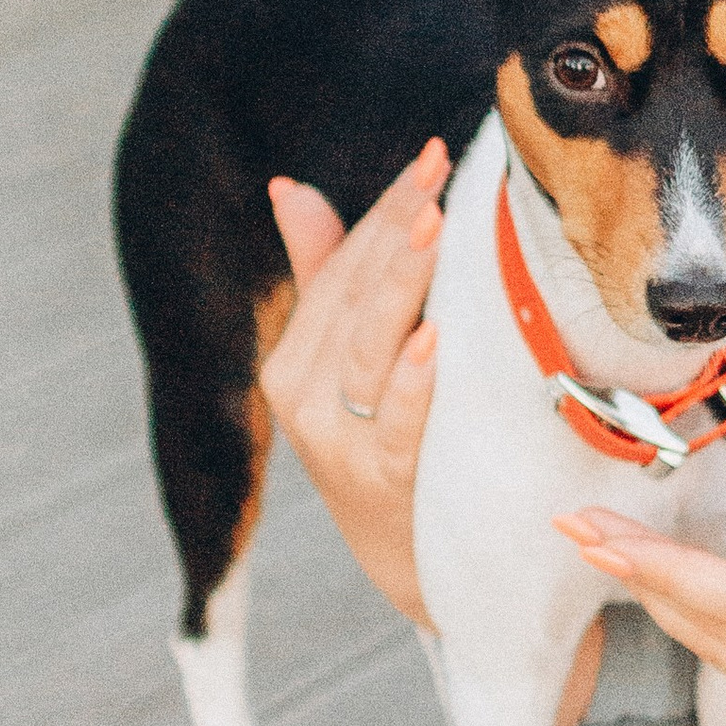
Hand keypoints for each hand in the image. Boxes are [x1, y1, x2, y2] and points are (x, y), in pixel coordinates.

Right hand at [260, 142, 445, 627]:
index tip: (432, 157)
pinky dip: (414, 380)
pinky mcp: (377, 482)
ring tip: (435, 226)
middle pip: (356, 296)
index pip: (342, 266)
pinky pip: (397, 420)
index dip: (388, 210)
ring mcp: (335, 442)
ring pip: (371, 346)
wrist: (416, 568)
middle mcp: (301, 395)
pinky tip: (434, 337)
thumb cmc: (389, 450)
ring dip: (404, 284)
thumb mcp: (350, 369)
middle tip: (438, 172)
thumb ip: (324, 278)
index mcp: (293, 359)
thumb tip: (287, 188)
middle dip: (401, 229)